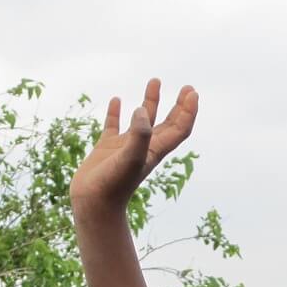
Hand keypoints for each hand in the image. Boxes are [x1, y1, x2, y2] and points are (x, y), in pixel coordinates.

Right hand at [69, 79, 197, 210]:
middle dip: (178, 106)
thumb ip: (139, 134)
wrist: (94, 204)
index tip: (193, 93)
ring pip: (142, 120)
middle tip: (187, 87)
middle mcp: (143, 147)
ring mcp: (125, 147)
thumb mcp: (130, 158)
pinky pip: (113, 125)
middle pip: (167, 123)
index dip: (188, 112)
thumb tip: (142, 109)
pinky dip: (116, 112)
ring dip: (150, 101)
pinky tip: (117, 100)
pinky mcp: (107, 148)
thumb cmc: (114, 184)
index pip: (179, 129)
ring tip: (155, 81)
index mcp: (155, 150)